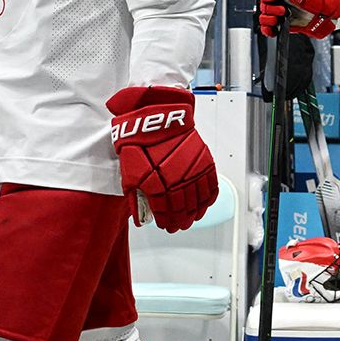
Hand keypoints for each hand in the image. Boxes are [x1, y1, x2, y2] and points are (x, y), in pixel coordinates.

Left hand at [107, 85, 217, 231]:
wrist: (154, 115)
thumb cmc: (140, 140)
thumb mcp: (128, 171)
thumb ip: (136, 196)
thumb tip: (140, 215)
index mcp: (158, 185)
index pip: (166, 212)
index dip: (167, 222)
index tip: (166, 225)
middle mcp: (178, 180)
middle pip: (184, 209)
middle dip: (181, 220)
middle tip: (179, 225)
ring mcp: (193, 171)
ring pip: (199, 200)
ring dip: (196, 212)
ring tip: (192, 217)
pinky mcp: (204, 161)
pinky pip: (211, 185)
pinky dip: (209, 197)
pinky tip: (205, 203)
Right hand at [256, 0, 339, 38]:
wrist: (332, 13)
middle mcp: (283, 1)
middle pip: (265, 4)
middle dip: (270, 8)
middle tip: (282, 11)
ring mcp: (283, 13)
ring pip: (265, 16)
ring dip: (268, 19)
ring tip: (278, 20)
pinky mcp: (285, 24)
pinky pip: (271, 28)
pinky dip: (268, 30)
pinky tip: (273, 30)